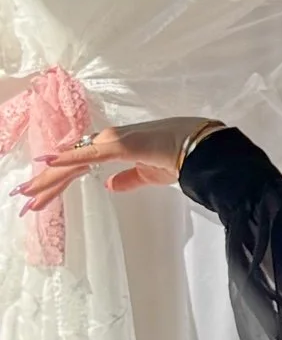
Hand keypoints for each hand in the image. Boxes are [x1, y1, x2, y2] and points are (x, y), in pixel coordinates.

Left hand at [12, 117, 222, 211]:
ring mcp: (110, 141)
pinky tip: (47, 163)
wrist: (201, 149)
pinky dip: (66, 159)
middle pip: (68, 164)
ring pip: (71, 162)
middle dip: (45, 183)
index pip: (77, 166)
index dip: (57, 181)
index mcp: (113, 148)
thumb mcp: (150, 175)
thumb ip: (128, 180)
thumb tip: (109, 186)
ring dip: (48, 178)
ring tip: (26, 192)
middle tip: (23, 199)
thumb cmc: (181, 157)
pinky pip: (87, 155)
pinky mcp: (118, 145)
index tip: (40, 197)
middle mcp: (106, 141)